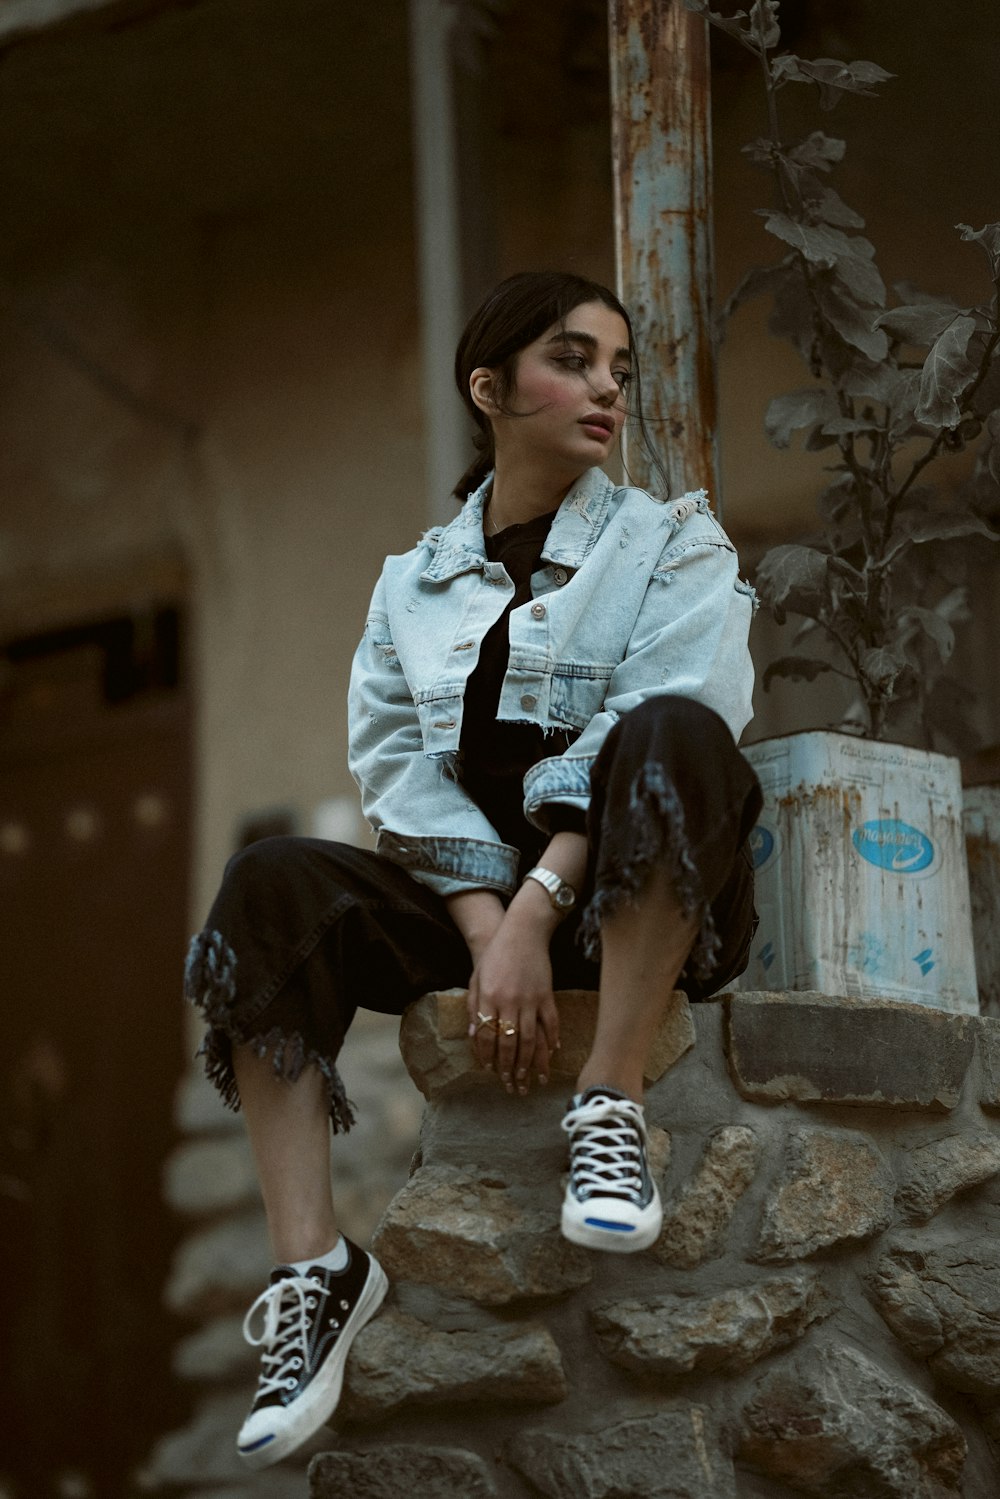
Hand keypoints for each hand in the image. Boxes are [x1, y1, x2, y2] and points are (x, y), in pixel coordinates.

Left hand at [466, 902, 560, 1093]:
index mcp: (488, 997)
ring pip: (531, 1039)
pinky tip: (553, 1053)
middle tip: (512, 1086)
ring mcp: (530, 999)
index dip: (488, 1057)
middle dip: (510, 1068)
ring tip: (533, 1080)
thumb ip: (473, 1007)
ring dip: (531, 1063)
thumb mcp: (476, 978)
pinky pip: (551, 1022)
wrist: (522, 931)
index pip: (487, 1036)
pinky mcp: (547, 994)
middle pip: (510, 1043)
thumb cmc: (495, 955)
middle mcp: (509, 1001)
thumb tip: (474, 1037)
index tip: (491, 1072)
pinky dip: (553, 1039)